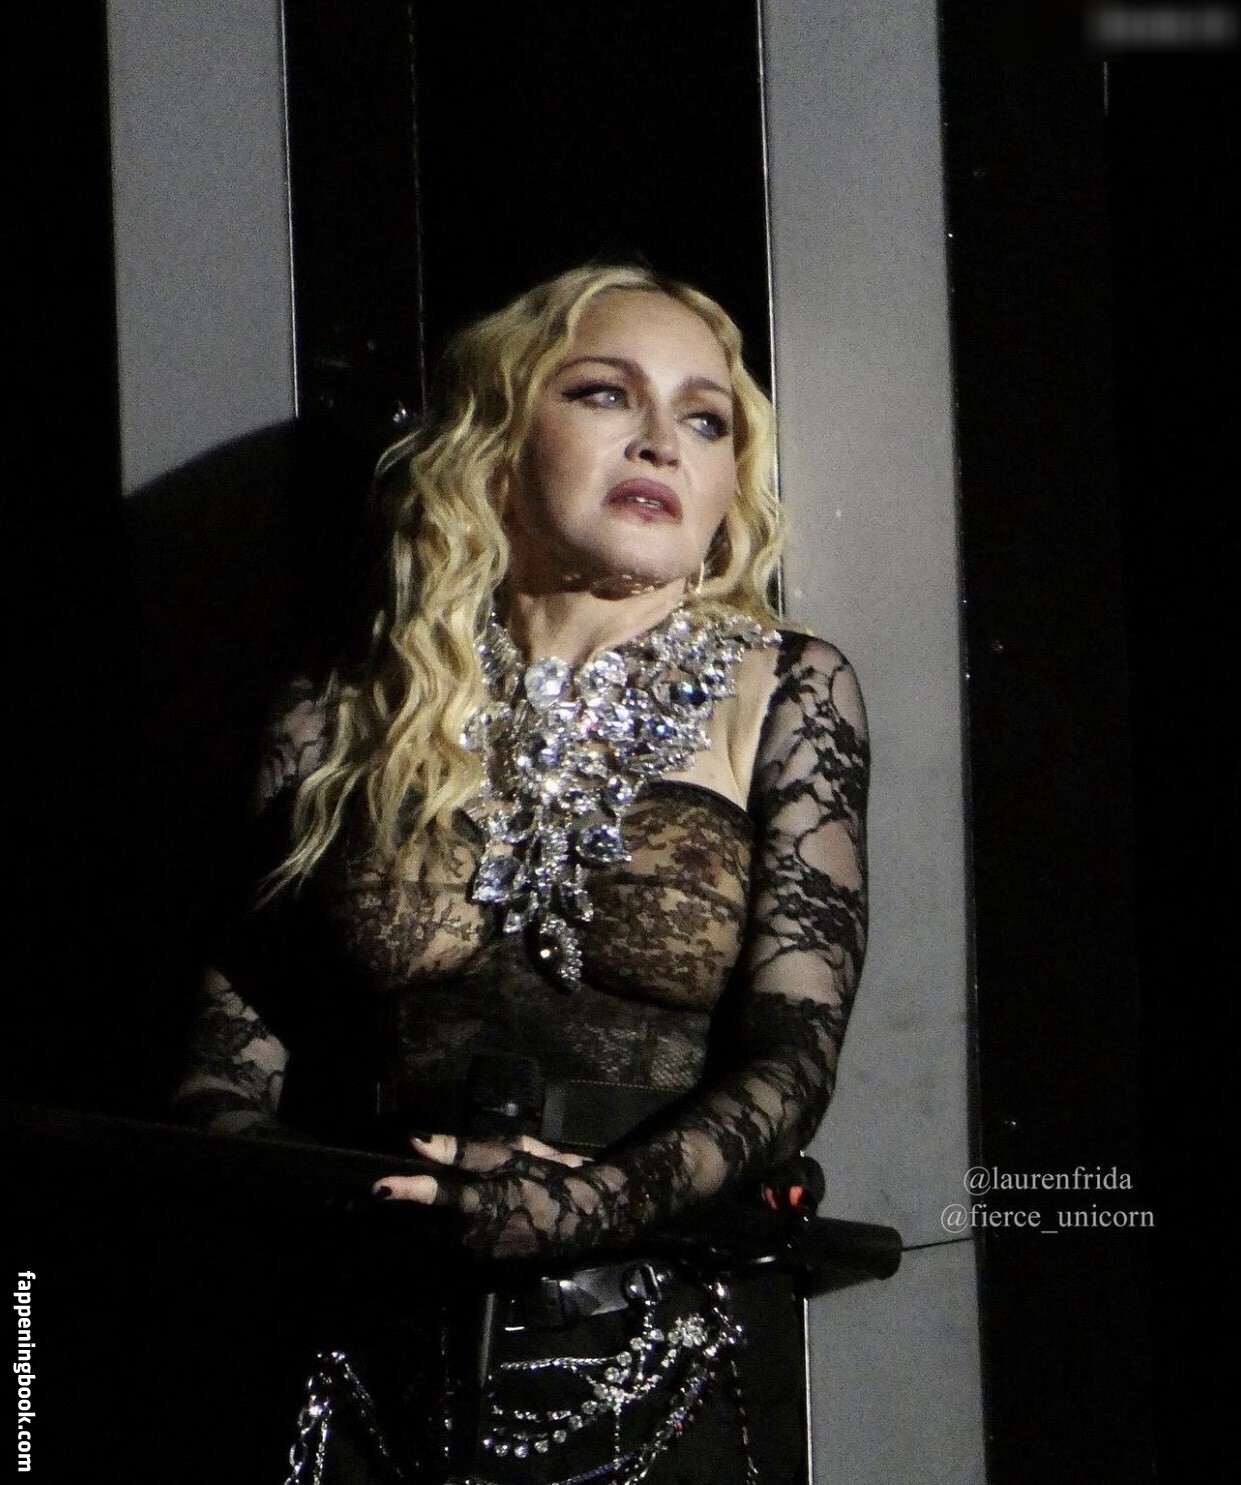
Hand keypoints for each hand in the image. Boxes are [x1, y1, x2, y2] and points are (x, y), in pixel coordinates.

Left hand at [373, 1133, 623, 1259]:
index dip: (405, 1189)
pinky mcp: (487, 1262)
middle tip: (448, 1179)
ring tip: (488, 1192)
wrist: (586, 1217)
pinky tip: (492, 1208)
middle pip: (435, 1215)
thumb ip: (463, 1151)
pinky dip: (462, 1224)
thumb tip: (419, 1141)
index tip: (377, 1186)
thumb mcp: (511, 1154)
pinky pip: (463, 1238)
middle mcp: (474, 1234)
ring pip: (447, 1228)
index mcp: (481, 1203)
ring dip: (448, 1212)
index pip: (434, 1193)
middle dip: (429, 1198)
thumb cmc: (549, 1177)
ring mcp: (479, 1252)